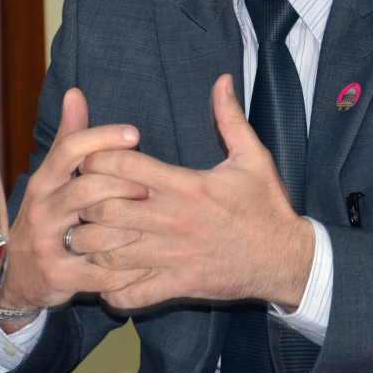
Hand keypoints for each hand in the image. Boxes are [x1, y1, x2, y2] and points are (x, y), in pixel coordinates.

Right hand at [0, 88, 151, 328]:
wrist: (14, 277)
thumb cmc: (45, 217)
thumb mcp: (50, 178)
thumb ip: (68, 138)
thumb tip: (75, 93)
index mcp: (43, 182)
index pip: (68, 149)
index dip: (102, 138)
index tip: (134, 133)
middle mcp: (42, 210)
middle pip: (85, 188)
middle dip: (122, 185)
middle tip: (149, 187)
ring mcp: (48, 245)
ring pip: (93, 231)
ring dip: (127, 226)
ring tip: (149, 223)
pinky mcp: (59, 277)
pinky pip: (99, 273)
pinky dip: (126, 268)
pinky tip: (145, 262)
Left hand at [77, 74, 313, 311]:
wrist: (287, 259)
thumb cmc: (267, 207)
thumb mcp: (253, 157)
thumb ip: (230, 119)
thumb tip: (223, 80)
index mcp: (187, 185)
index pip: (123, 166)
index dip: (98, 160)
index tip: (96, 161)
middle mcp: (175, 220)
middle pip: (106, 209)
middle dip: (87, 203)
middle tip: (85, 200)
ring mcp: (174, 257)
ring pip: (109, 253)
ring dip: (93, 245)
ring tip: (91, 235)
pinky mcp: (178, 285)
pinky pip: (130, 293)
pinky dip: (111, 287)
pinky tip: (109, 274)